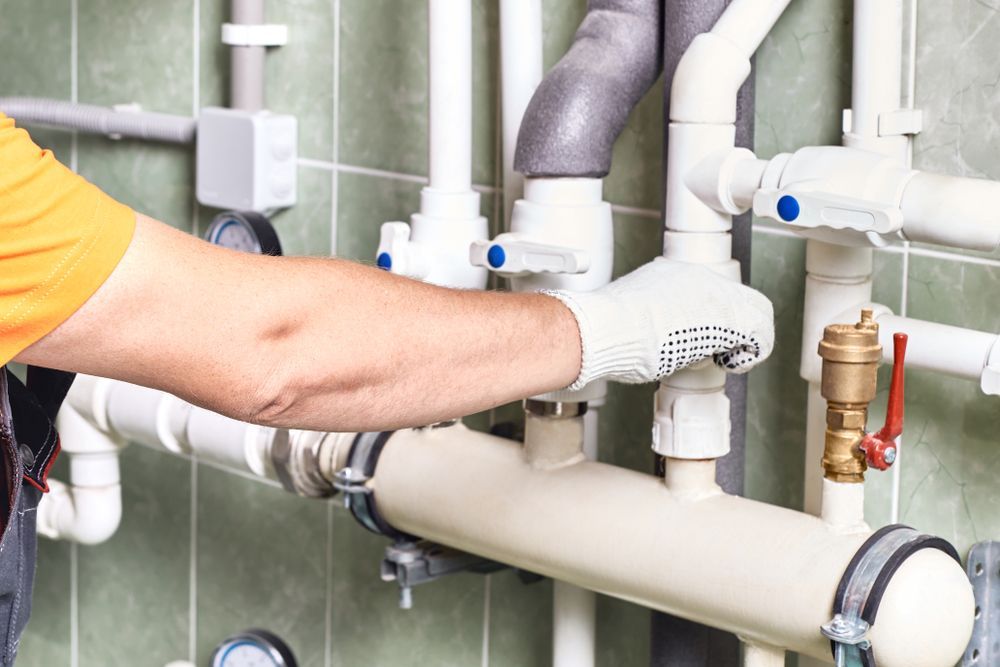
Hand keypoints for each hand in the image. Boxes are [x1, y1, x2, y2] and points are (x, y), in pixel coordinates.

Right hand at [544, 258, 774, 389]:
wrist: (603, 329)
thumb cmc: (606, 331)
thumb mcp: (629, 319)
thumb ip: (648, 323)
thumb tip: (653, 342)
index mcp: (671, 274)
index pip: (708, 294)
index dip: (711, 319)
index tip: (700, 340)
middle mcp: (697, 277)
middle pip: (738, 298)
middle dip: (735, 328)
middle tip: (719, 353)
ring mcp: (715, 294)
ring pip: (756, 311)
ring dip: (746, 340)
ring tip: (726, 360)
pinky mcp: (730, 317)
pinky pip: (760, 333)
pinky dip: (752, 354)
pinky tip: (731, 365)